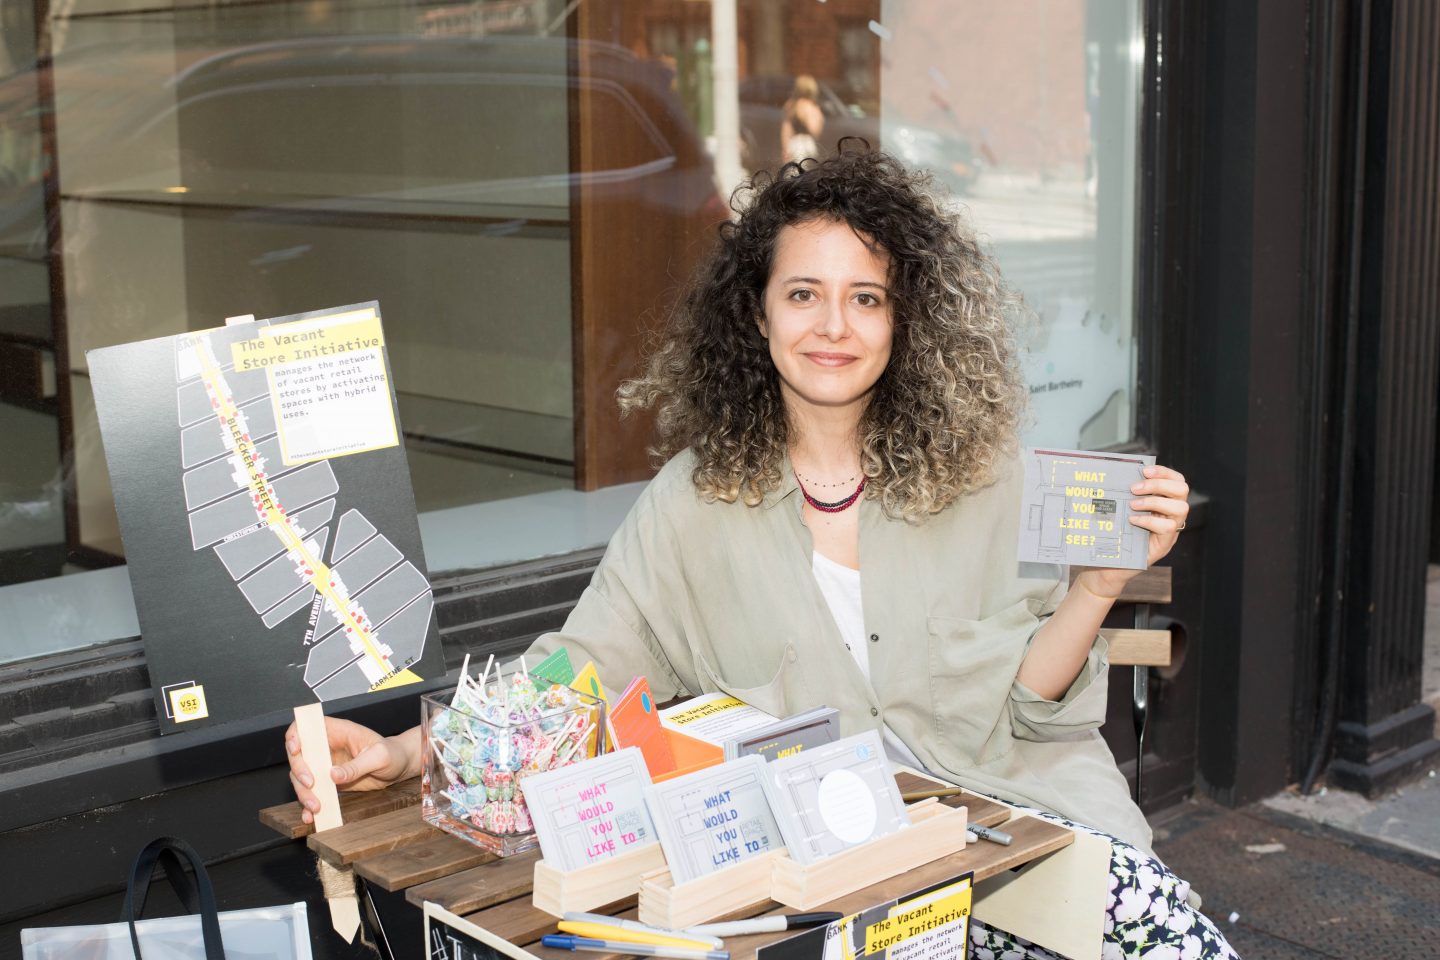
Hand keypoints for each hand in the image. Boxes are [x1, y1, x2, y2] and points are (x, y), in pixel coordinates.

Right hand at [284, 717, 418, 823]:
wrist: (398, 768)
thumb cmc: (392, 754)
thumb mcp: (380, 757)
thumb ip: (357, 765)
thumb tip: (333, 775)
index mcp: (338, 731)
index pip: (307, 727)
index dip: (296, 735)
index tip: (296, 750)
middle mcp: (327, 747)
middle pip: (298, 755)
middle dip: (300, 771)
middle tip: (311, 785)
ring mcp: (324, 765)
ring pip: (301, 777)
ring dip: (303, 793)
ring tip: (316, 807)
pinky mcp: (327, 782)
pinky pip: (312, 793)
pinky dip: (308, 805)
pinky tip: (311, 816)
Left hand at [1077, 464, 1189, 598]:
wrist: (1109, 565)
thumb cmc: (1115, 534)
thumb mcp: (1122, 510)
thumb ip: (1127, 495)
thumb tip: (1119, 474)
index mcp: (1164, 502)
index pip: (1176, 480)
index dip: (1164, 472)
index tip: (1144, 470)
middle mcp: (1171, 515)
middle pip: (1182, 490)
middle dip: (1159, 484)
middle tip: (1134, 489)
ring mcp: (1171, 530)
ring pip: (1180, 508)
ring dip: (1155, 501)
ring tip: (1133, 505)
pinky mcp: (1164, 545)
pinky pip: (1168, 527)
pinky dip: (1149, 520)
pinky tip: (1132, 520)